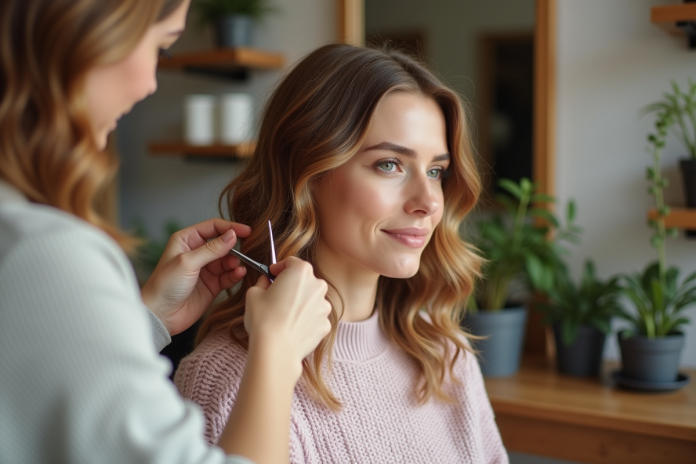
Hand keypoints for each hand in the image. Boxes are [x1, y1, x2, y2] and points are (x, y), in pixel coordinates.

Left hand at [141, 218, 250, 335]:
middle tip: (246, 252)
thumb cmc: (165, 285)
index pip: (213, 227)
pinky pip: (228, 276)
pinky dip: (235, 274)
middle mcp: (197, 252)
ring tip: (238, 266)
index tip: (247, 232)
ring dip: (236, 262)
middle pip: (223, 243)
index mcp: (187, 240)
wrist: (160, 315)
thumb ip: (212, 249)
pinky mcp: (212, 285)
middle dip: (234, 247)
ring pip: (228, 260)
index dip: (230, 228)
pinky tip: (239, 273)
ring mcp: (206, 269)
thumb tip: (232, 235)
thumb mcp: (188, 262)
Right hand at [244, 257, 331, 380]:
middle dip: (292, 285)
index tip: (272, 275)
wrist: (276, 350)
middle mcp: (318, 285)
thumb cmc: (263, 319)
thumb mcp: (253, 293)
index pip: (291, 262)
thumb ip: (262, 282)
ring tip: (283, 315)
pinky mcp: (325, 324)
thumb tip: (266, 282)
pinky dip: (305, 319)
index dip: (279, 268)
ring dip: (300, 302)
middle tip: (277, 295)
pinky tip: (292, 327)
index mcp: (301, 271)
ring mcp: (324, 306)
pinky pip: (314, 317)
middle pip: (304, 280)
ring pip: (311, 299)